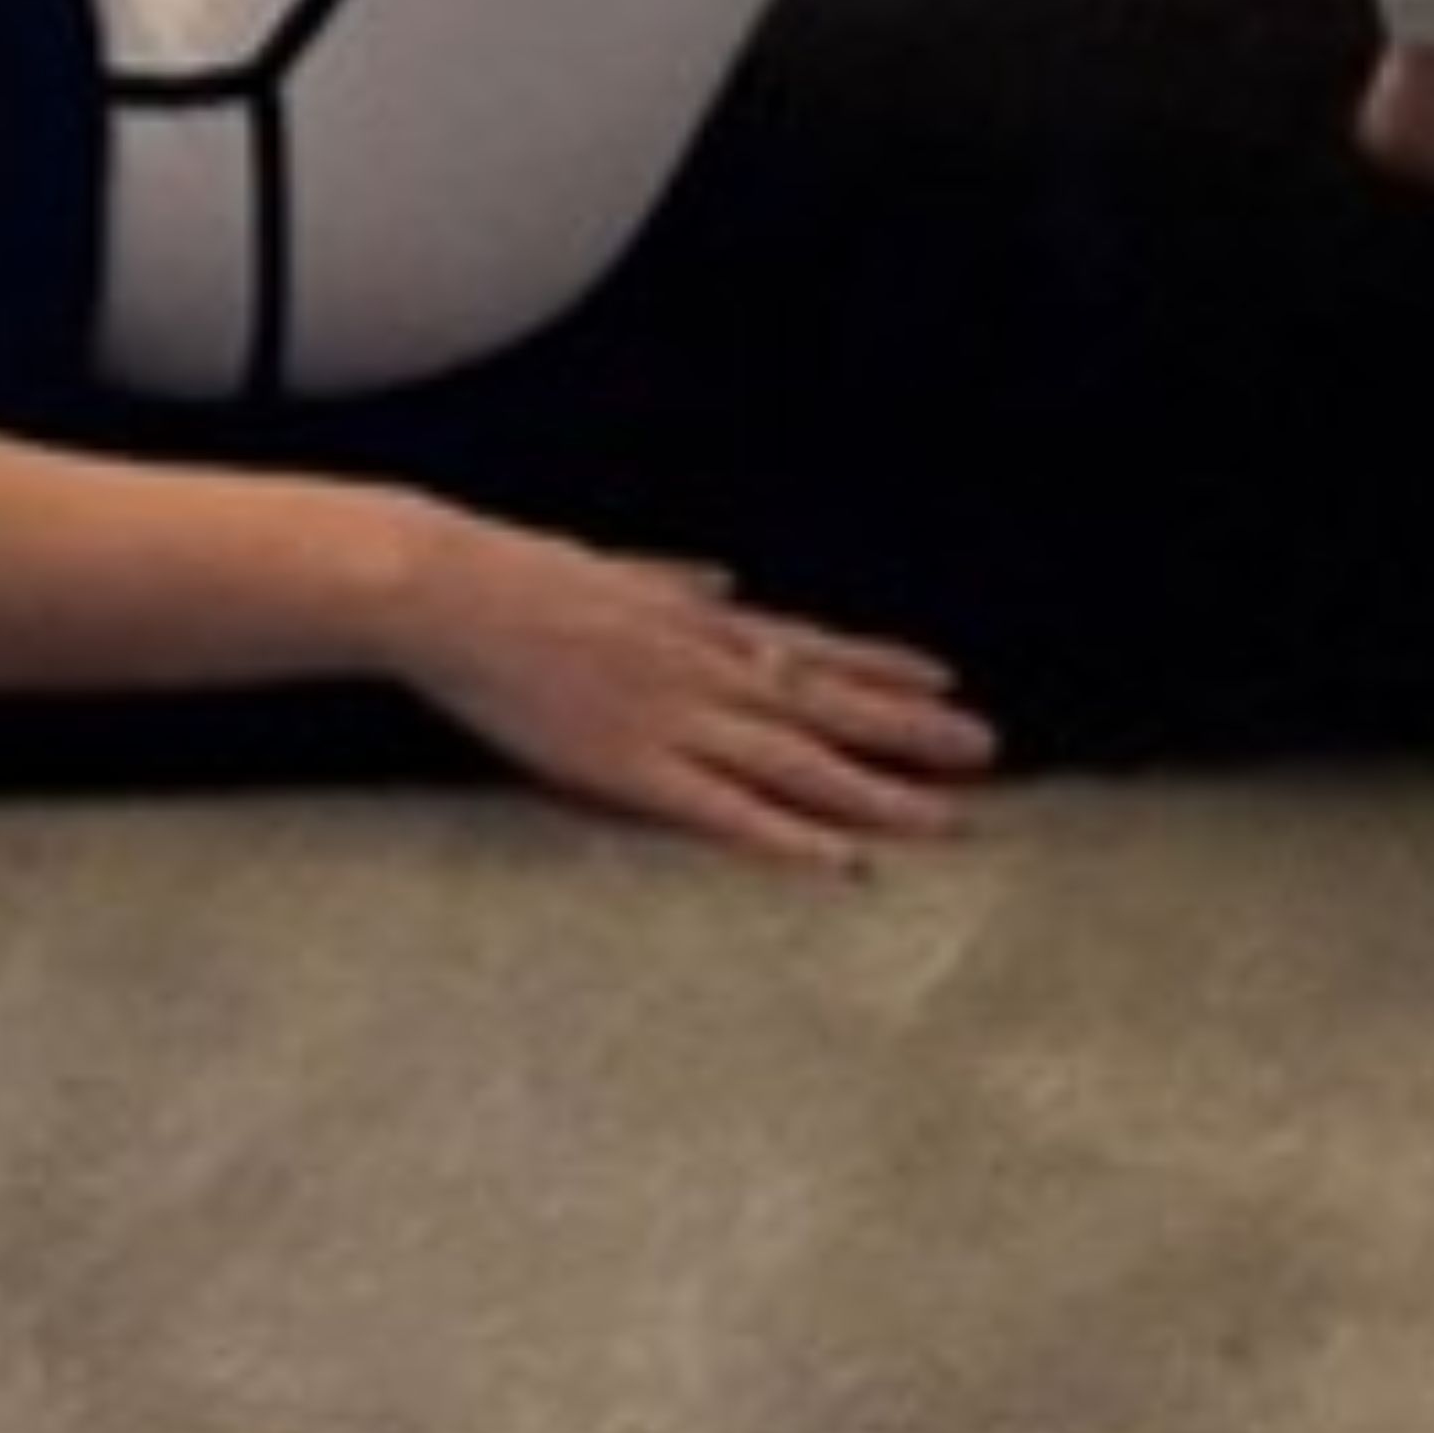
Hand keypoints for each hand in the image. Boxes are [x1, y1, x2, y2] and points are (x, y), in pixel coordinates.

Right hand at [391, 513, 996, 876]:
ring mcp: (673, 719)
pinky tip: (841, 867)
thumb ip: (668, 582)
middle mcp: (702, 669)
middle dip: (909, 731)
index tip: (945, 679)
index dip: (881, 667)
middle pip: (825, 706)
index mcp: (693, 624)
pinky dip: (788, 839)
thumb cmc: (514, 574)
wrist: (447, 589)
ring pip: (798, 765)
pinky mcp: (632, 768)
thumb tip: (722, 581)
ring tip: (947, 819)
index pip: (810, 648)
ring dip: (875, 793)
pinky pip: (726, 813)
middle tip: (986, 751)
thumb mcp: (607, 566)